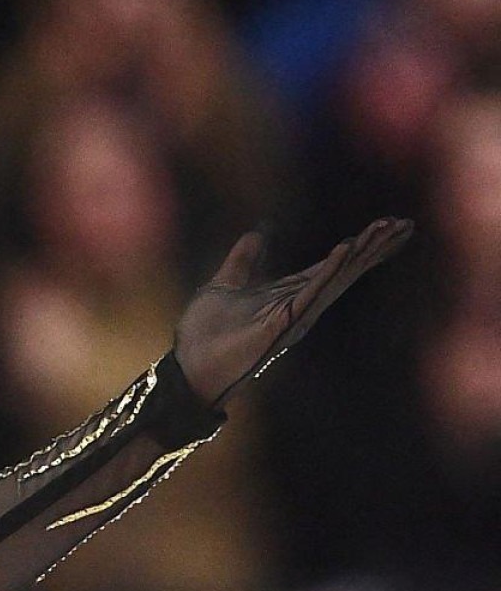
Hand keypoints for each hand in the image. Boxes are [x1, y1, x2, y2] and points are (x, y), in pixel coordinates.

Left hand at [172, 217, 413, 407]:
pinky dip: (328, 271)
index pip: (333, 266)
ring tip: (386, 229)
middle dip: (374, 247)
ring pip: (335, 279)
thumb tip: (256, 233)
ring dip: (360, 253)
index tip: (387, 225)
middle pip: (344, 270)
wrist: (186, 367)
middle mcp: (299, 306)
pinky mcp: (281, 325)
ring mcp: (293, 316)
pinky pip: (309, 294)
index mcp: (289, 295)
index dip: (359, 246)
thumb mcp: (224, 285)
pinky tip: (344, 250)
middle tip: (404, 223)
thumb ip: (243, 261)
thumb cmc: (204, 335)